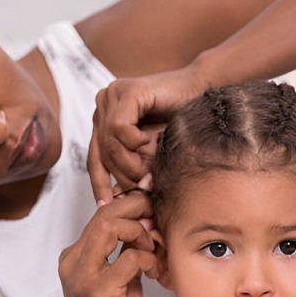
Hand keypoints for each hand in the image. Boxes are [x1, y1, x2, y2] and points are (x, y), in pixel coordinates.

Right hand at [58, 192, 156, 296]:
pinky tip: (153, 270)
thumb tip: (143, 222)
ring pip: (109, 227)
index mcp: (75, 255)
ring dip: (138, 231)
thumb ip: (124, 251)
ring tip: (151, 247)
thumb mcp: (116, 278)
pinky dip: (147, 258)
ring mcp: (82, 277)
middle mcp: (73, 261)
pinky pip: (128, 260)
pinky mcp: (97, 293)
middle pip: (104, 213)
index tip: (151, 207)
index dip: (129, 203)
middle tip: (156, 216)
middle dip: (136, 207)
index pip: (101, 213)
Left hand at [88, 67, 206, 203]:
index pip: (94, 156)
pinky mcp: (126, 91)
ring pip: (109, 143)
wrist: (201, 91)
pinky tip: (150, 140)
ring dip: (131, 164)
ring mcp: (113, 96)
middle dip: (122, 176)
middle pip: (102, 153)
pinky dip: (134, 141)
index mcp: (105, 118)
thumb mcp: (152, 151)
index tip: (105, 205)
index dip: (98, 183)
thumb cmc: (180, 120)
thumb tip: (118, 199)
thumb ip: (135, 168)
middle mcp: (104, 104)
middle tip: (143, 190)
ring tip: (149, 171)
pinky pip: (119, 128)